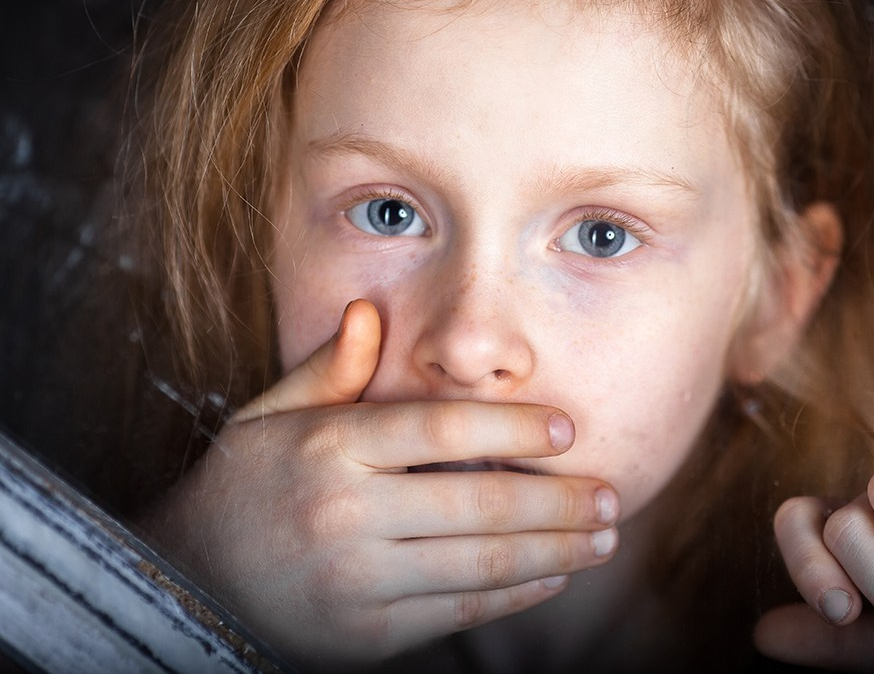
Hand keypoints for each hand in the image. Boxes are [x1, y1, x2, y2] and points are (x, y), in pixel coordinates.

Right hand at [144, 300, 619, 667]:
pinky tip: (555, 574)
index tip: (566, 428)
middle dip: (556, 502)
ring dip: (554, 551)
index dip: (508, 428)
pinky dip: (515, 594)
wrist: (189, 584)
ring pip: (478, 564)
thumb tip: (368, 311)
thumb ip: (328, 370)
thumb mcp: (268, 418)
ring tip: (604, 537)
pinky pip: (458, 610)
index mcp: (328, 449)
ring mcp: (356, 581)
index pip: (436, 431)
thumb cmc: (243, 487)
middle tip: (611, 493)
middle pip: (474, 504)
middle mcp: (345, 515)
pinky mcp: (367, 633)